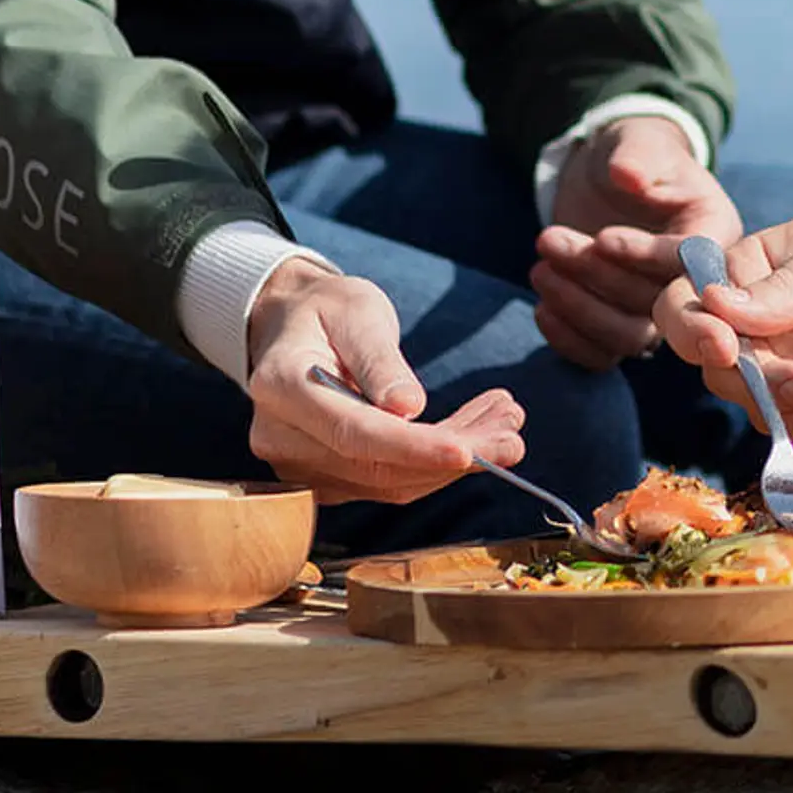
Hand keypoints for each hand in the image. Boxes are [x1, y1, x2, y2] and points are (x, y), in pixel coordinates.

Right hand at [240, 258, 527, 502]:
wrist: (292, 326)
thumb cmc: (327, 310)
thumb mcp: (356, 312)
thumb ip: (379, 361)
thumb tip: (409, 409)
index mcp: (281, 386)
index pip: (354, 433)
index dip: (413, 448)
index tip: (467, 451)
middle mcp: (280, 436)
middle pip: (376, 466)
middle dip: (453, 456)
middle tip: (513, 432)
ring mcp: (298, 464)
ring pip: (389, 482)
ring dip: (455, 461)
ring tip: (507, 423)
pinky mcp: (324, 476)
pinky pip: (387, 481)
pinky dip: (436, 463)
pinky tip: (477, 432)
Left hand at [531, 113, 739, 370]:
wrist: (609, 176)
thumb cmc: (633, 153)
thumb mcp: (638, 141)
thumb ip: (638, 154)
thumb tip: (627, 174)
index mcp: (715, 233)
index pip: (692, 263)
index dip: (646, 256)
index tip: (602, 237)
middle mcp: (695, 282)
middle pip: (656, 304)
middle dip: (598, 275)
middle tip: (550, 239)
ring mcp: (657, 310)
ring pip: (628, 336)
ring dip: (578, 307)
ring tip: (540, 269)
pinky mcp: (623, 324)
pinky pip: (603, 355)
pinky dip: (569, 341)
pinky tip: (541, 308)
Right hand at [654, 205, 792, 458]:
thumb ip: (791, 285)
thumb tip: (719, 307)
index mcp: (755, 274)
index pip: (688, 304)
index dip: (690, 329)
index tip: (723, 345)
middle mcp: (766, 329)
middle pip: (718, 370)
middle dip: (755, 380)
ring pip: (757, 411)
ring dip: (790, 412)